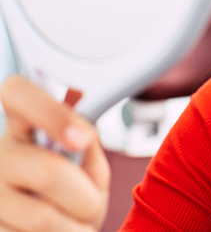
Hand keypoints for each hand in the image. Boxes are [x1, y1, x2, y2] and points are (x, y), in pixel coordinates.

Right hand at [0, 75, 109, 230]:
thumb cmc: (75, 196)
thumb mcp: (88, 163)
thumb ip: (87, 142)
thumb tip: (82, 133)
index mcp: (22, 126)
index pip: (17, 93)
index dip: (50, 113)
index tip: (81, 139)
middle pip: (47, 172)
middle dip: (85, 196)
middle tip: (92, 204)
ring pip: (41, 217)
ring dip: (75, 227)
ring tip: (77, 224)